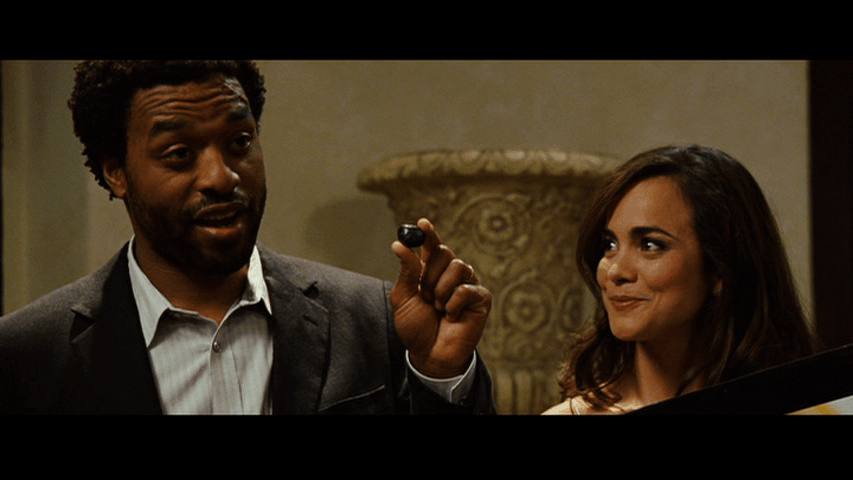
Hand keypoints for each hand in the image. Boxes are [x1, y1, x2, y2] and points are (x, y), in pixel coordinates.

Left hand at [390, 218, 491, 377]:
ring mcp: (468, 284)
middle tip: (426, 295)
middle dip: (430, 275)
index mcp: (431, 271)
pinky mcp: (481, 298)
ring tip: (438, 308)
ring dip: (442, 290)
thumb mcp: (403, 298)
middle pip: (445, 252)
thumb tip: (398, 244)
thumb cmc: (416, 328)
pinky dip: (453, 304)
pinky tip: (451, 317)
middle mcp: (451, 274)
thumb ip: (406, 271)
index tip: (422, 223)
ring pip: (459, 266)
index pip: (432, 246)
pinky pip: (466, 289)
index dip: (429, 233)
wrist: (430, 354)